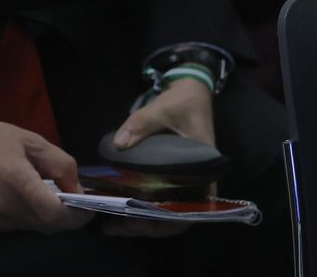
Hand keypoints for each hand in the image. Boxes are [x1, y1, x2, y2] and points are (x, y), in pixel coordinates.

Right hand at [0, 117, 94, 233]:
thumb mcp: (33, 142)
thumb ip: (61, 165)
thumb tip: (78, 190)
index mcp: (18, 183)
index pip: (55, 215)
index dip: (78, 216)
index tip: (90, 208)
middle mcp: (3, 207)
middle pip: (47, 226)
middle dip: (69, 217)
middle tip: (79, 202)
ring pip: (33, 227)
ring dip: (50, 217)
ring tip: (57, 196)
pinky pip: (17, 225)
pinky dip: (32, 216)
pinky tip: (34, 198)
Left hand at [104, 78, 214, 238]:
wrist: (191, 90)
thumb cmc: (184, 100)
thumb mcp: (164, 107)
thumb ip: (143, 122)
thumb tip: (120, 143)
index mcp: (203, 165)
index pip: (197, 204)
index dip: (173, 219)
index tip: (144, 220)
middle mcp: (197, 177)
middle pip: (178, 215)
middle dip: (149, 225)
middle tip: (116, 226)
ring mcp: (185, 178)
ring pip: (168, 211)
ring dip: (143, 222)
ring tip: (112, 225)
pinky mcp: (173, 176)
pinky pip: (161, 200)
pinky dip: (142, 210)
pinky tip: (119, 212)